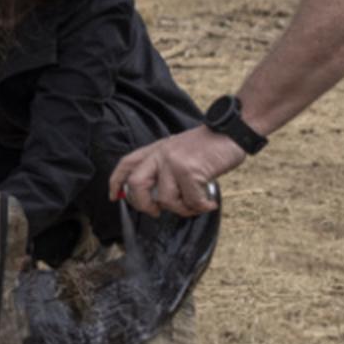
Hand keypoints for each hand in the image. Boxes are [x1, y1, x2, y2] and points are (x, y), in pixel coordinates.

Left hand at [110, 125, 243, 217]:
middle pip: (136, 185)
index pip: (127, 164)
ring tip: (196, 205)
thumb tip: (158, 199)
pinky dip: (201, 207)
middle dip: (142, 205)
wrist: (230, 131)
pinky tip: (209, 202)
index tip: (113, 197)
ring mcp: (173, 162)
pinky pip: (190, 201)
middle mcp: (160, 154)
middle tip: (156, 212)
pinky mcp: (189, 170)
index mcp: (155, 149)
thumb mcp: (178, 151)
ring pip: (165, 200)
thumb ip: (164, 168)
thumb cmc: (208, 146)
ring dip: (182, 209)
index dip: (116, 182)